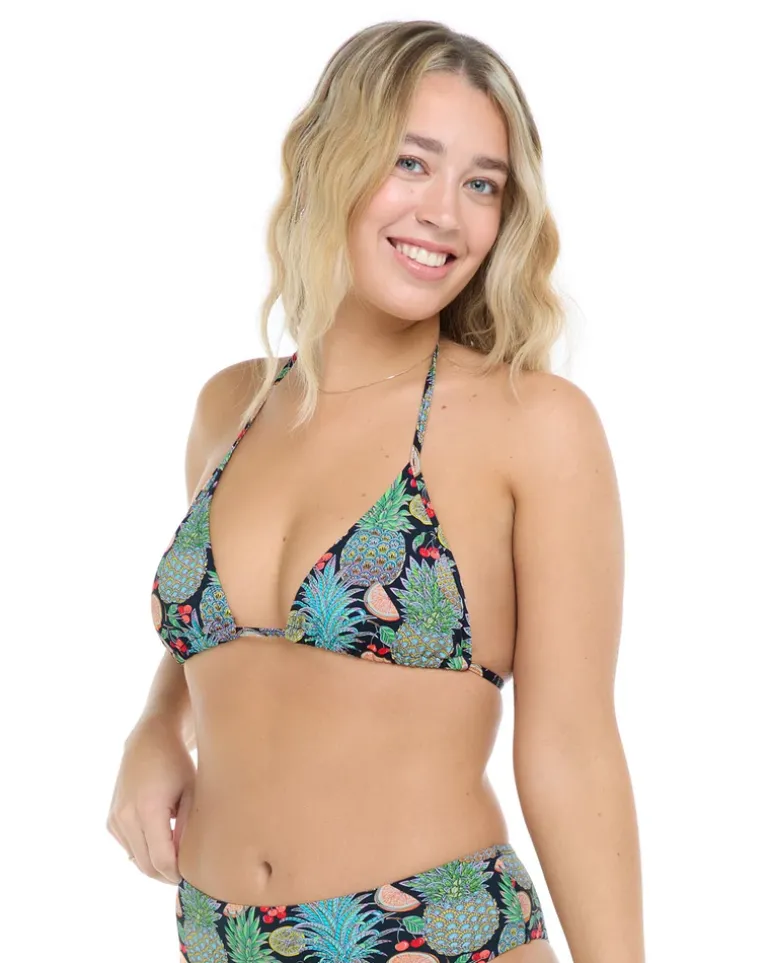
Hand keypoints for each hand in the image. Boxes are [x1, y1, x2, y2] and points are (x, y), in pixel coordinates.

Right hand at [106, 717, 194, 884]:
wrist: (149, 740)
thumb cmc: (177, 763)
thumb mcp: (190, 792)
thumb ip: (187, 826)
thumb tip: (187, 860)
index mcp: (148, 809)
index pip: (161, 859)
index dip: (176, 874)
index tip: (191, 877)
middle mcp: (125, 817)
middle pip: (146, 865)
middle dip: (166, 875)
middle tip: (186, 875)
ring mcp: (115, 819)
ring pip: (136, 859)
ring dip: (154, 864)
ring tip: (176, 856)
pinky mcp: (111, 820)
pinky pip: (129, 847)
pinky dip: (144, 851)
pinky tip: (161, 840)